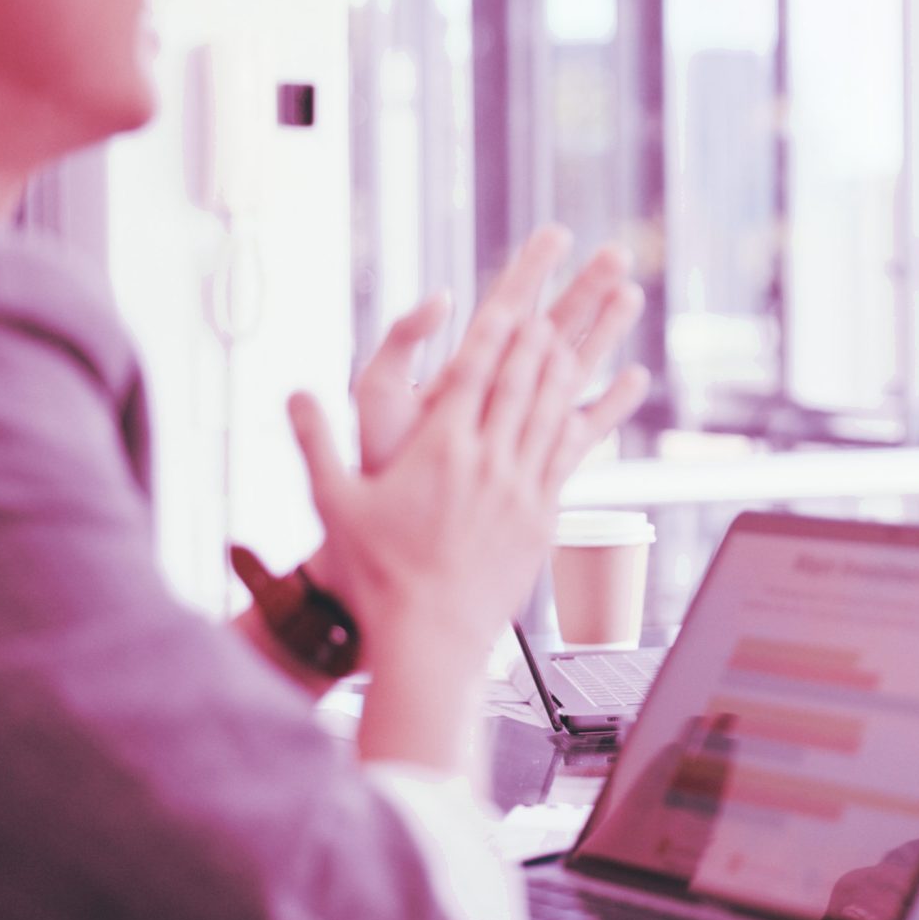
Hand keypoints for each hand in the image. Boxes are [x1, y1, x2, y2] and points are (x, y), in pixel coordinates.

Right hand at [286, 227, 649, 652]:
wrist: (429, 638)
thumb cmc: (375, 574)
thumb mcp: (331, 504)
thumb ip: (314, 443)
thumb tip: (295, 393)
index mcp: (438, 450)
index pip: (470, 375)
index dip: (494, 332)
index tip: (515, 296)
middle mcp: (487, 461)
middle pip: (523, 379)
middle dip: (551, 324)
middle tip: (577, 281)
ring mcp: (521, 486)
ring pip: (557, 407)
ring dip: (584, 354)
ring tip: (607, 313)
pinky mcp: (544, 512)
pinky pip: (577, 449)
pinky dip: (598, 410)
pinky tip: (623, 383)